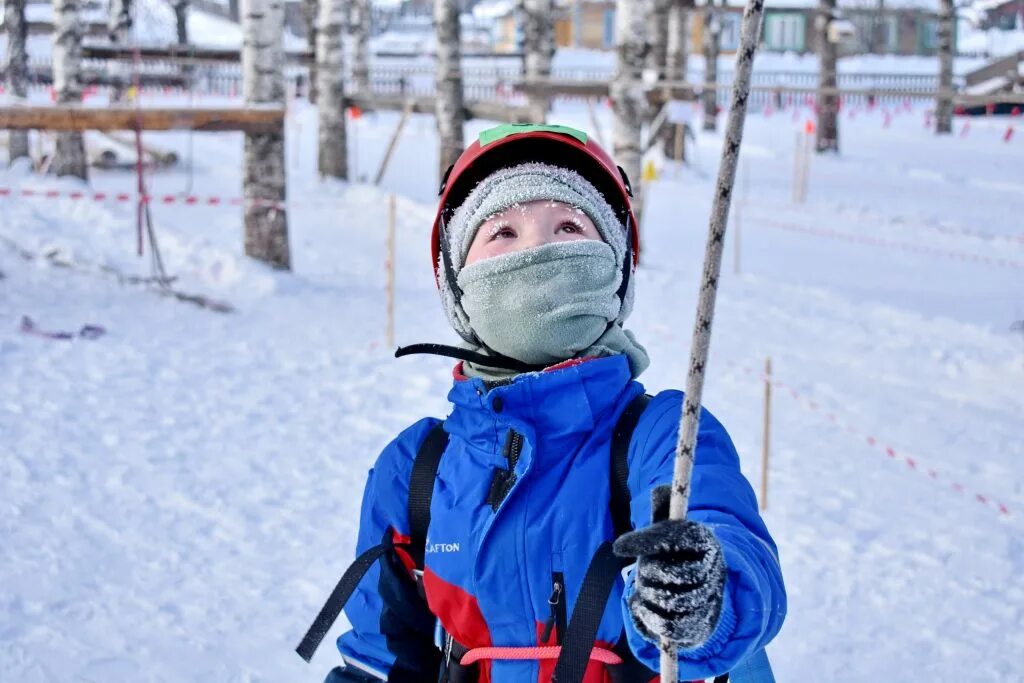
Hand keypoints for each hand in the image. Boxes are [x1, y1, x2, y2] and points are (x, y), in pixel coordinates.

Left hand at [613, 486, 726, 648]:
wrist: (701, 590)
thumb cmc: (677, 554)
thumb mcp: (671, 530)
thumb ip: (663, 511)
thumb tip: (660, 490)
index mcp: (704, 541)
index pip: (674, 537)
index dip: (645, 541)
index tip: (618, 546)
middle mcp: (712, 571)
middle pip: (670, 572)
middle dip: (647, 571)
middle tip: (643, 570)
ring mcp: (708, 601)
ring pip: (669, 601)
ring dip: (647, 593)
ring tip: (645, 587)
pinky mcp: (697, 627)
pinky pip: (667, 627)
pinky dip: (647, 616)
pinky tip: (643, 605)